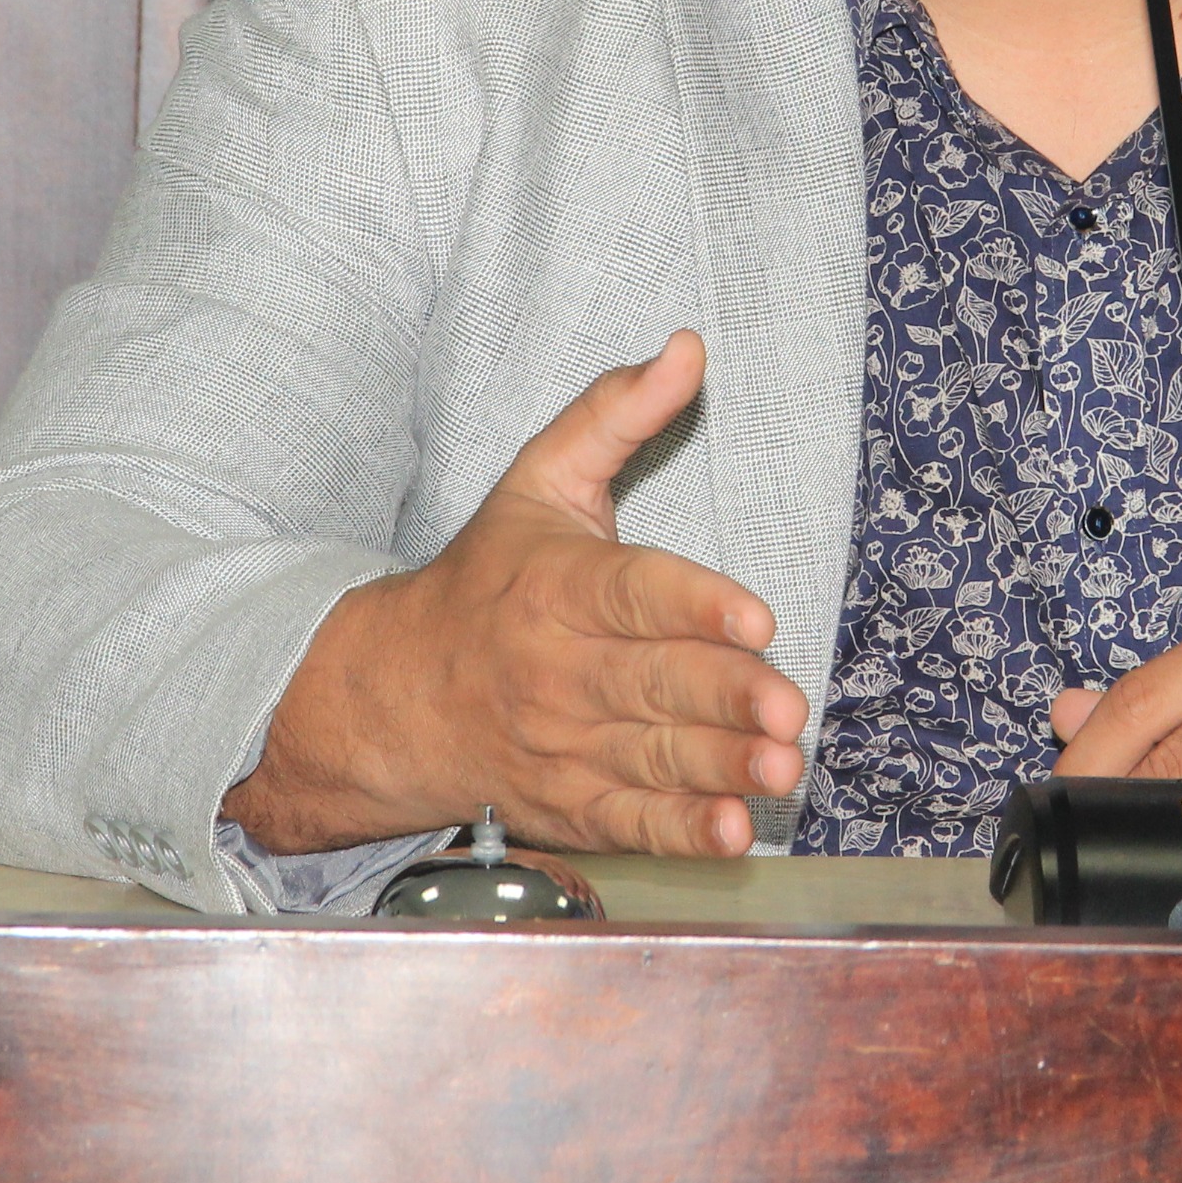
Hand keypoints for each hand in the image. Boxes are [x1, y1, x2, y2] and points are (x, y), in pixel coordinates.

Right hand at [222, 332, 806, 860]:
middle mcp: (558, 669)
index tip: (756, 617)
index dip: (695, 607)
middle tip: (787, 709)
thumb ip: (616, 414)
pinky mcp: (570, 803)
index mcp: (556, 586)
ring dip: (721, 768)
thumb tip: (687, 348)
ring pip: (651, 757)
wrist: (394, 698)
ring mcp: (562, 745)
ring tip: (781, 768)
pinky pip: (630, 823)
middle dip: (725, 697)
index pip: (632, 594)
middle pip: (653, 684)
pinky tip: (730, 834)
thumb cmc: (487, 581)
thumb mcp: (540, 482)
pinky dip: (681, 834)